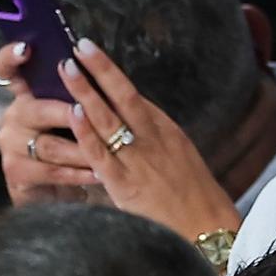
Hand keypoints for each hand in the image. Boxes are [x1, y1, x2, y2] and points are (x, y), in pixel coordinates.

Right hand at [0, 42, 100, 203]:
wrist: (60, 190)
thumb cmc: (75, 145)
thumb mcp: (77, 117)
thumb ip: (80, 94)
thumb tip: (96, 65)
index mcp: (27, 97)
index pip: (8, 71)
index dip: (11, 58)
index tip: (26, 48)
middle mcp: (15, 117)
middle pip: (34, 109)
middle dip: (65, 112)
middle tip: (86, 112)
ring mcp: (13, 146)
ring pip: (48, 145)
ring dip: (80, 149)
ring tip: (107, 151)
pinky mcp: (18, 173)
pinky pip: (51, 172)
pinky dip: (78, 174)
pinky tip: (98, 174)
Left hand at [59, 38, 241, 240]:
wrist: (209, 229)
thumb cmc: (197, 200)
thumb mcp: (182, 162)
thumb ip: (159, 144)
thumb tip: (136, 131)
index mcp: (168, 132)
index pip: (135, 96)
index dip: (111, 73)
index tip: (92, 53)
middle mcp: (154, 139)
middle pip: (124, 96)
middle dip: (100, 69)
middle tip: (79, 46)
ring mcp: (139, 159)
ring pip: (108, 118)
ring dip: (85, 91)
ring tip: (66, 68)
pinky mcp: (125, 183)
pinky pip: (101, 152)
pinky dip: (87, 131)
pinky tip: (72, 112)